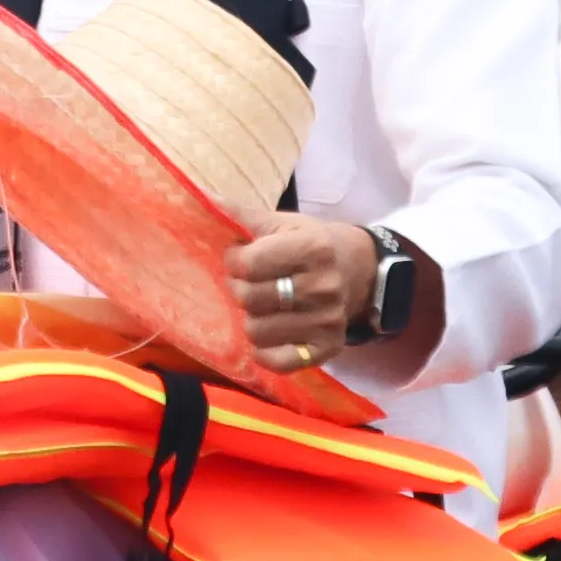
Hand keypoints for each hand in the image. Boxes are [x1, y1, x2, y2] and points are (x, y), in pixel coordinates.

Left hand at [232, 214, 380, 372]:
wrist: (357, 269)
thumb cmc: (310, 244)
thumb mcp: (283, 223)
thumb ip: (242, 215)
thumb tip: (203, 198)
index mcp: (313, 248)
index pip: (249, 264)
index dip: (234, 261)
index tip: (240, 258)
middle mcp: (323, 286)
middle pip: (250, 299)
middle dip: (240, 289)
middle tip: (251, 283)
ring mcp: (328, 320)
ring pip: (257, 332)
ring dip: (252, 319)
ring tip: (263, 306)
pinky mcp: (328, 348)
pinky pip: (278, 362)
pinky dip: (265, 351)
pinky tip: (271, 333)